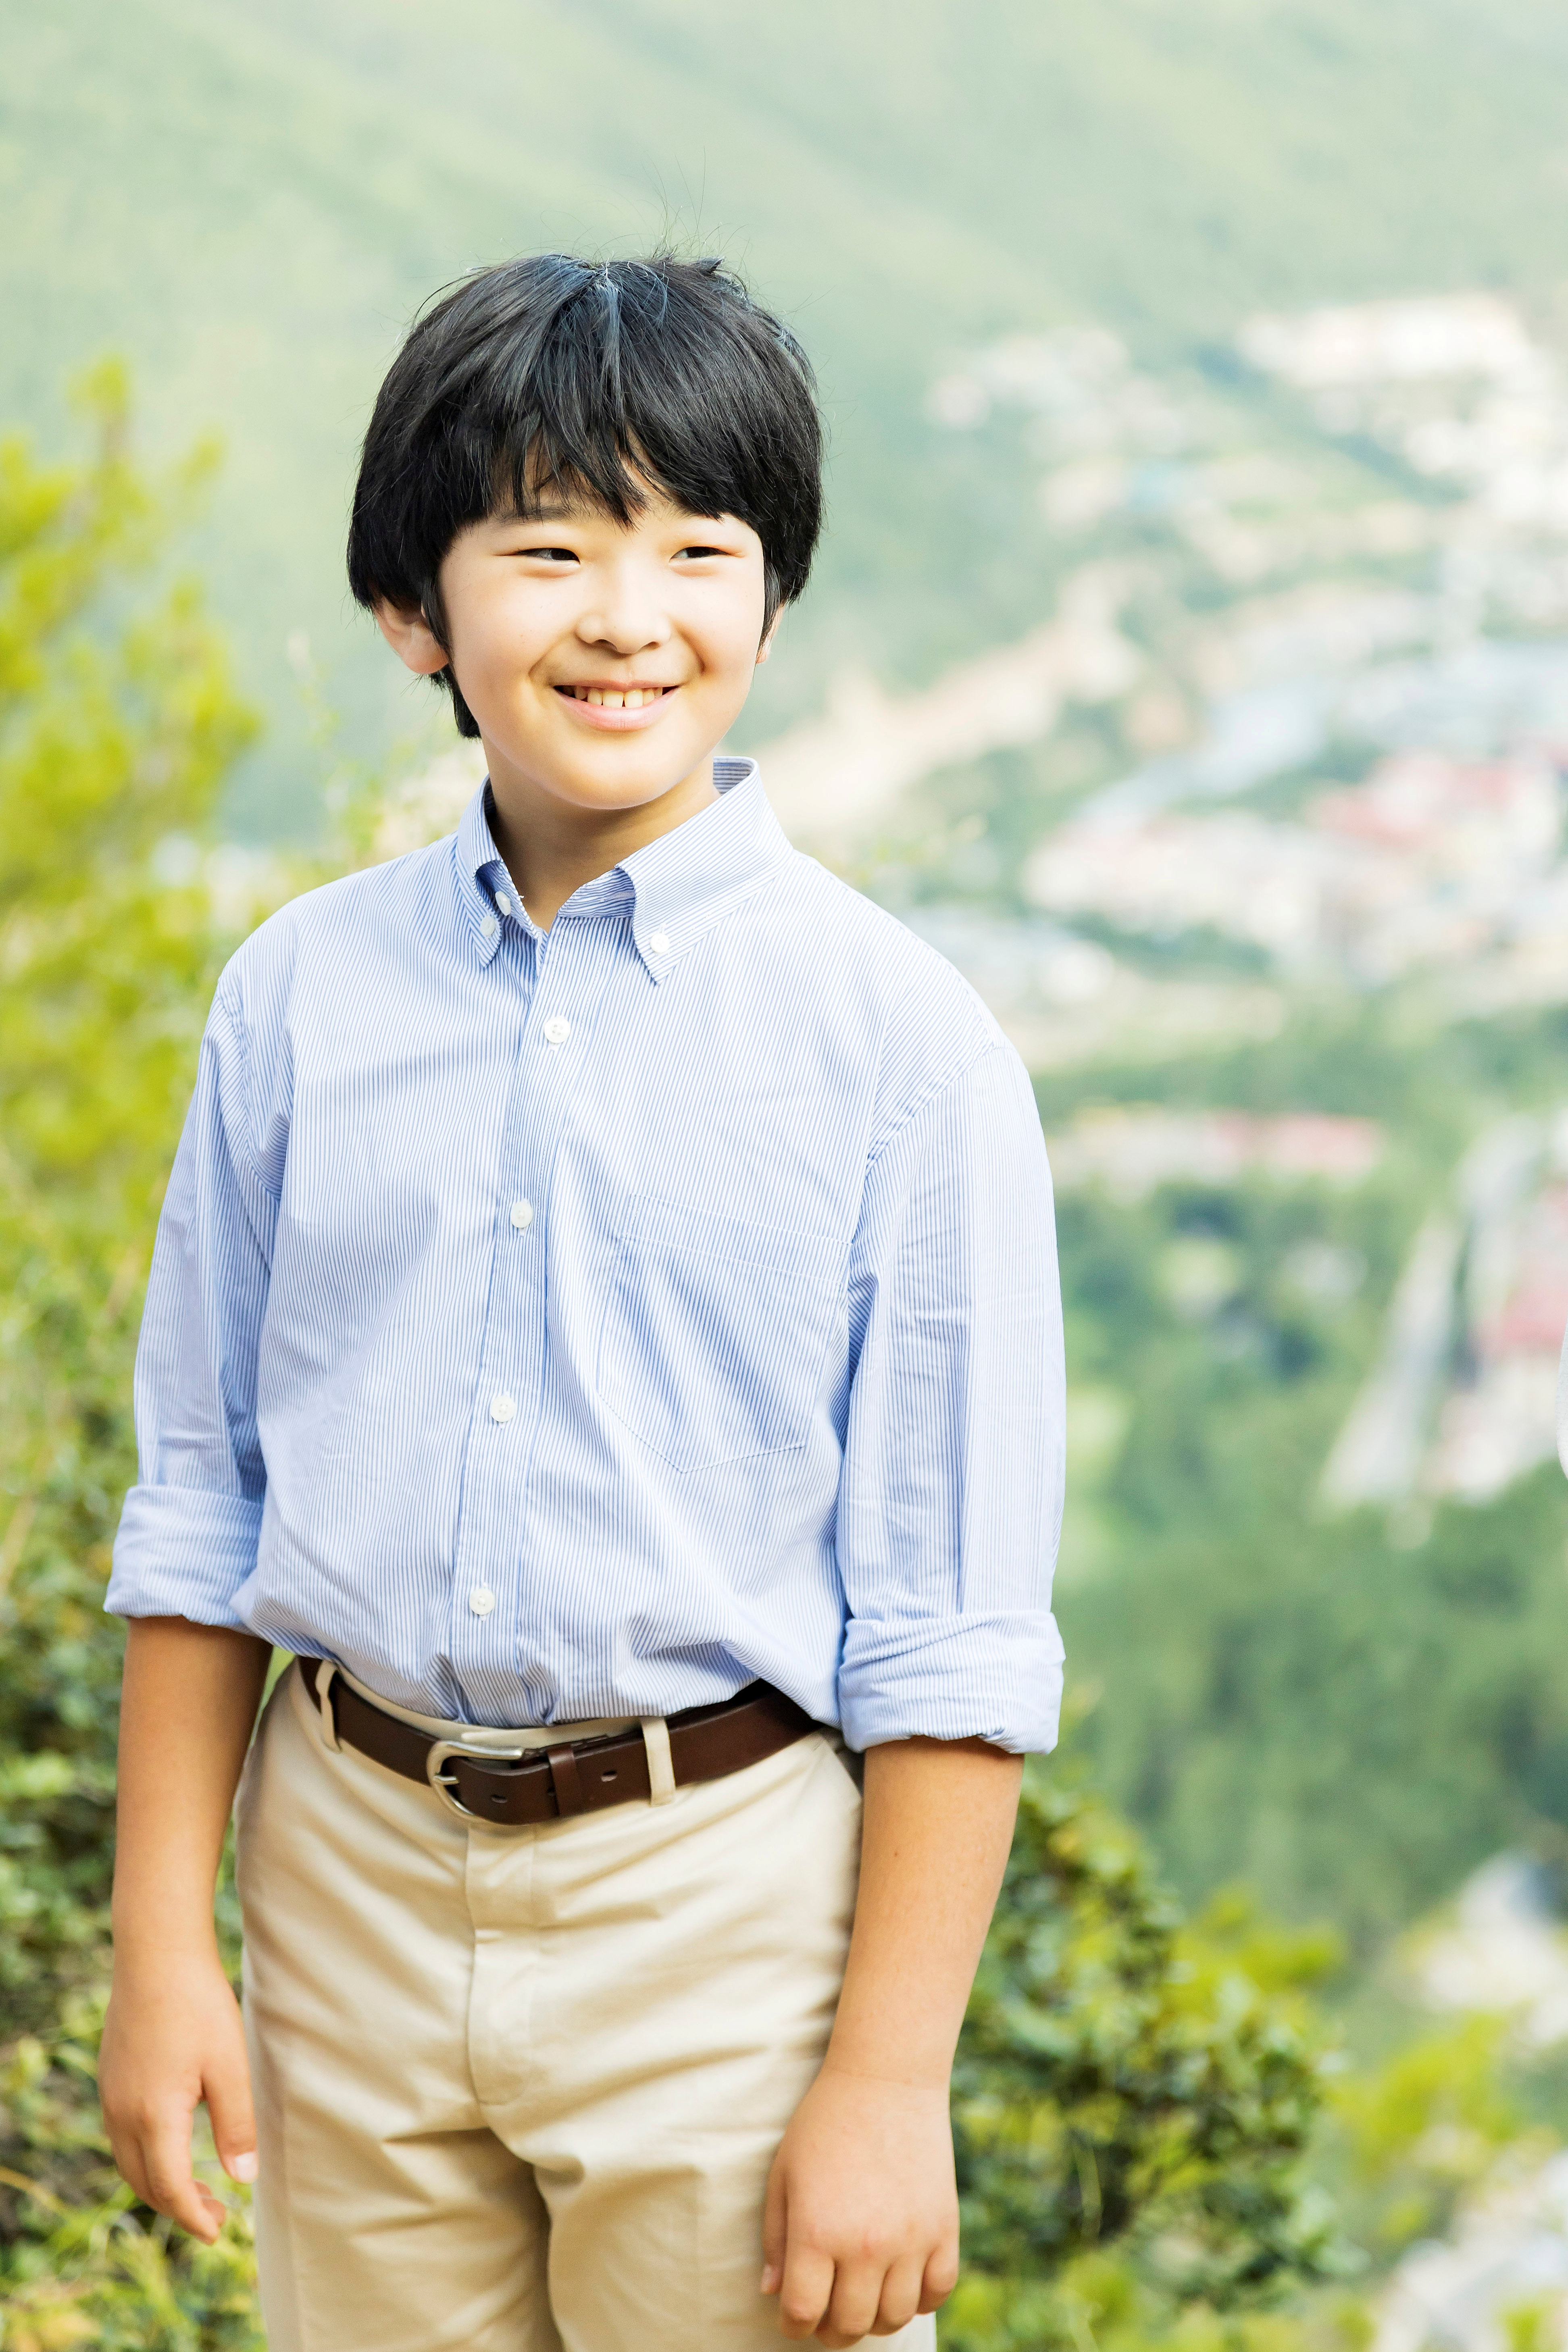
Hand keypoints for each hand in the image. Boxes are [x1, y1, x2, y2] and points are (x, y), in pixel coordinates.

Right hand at [99, 1944, 256, 2243]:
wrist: (157, 1956)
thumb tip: (242, 2178)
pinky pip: (123, 2137)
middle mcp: (123, 2115)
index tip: (217, 2232)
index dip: (193, 2217)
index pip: (169, 2189)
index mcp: (155, 2117)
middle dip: (178, 2207)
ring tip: (197, 2189)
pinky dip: (146, 2158)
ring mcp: (111, 2097)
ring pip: (130, 2163)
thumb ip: (235, 2125)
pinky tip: (173, 2147)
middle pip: (145, 2184)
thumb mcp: (230, 2066)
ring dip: (160, 2184)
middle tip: (215, 2216)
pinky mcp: (111, 2079)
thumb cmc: (199, 2007)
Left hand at [761, 2065, 958, 2344]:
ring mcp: (910, 2240)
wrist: (886, 2078)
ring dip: (874, 2319)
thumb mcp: (784, 2173)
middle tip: (826, 2311)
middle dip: (831, 2329)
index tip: (793, 2315)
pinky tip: (900, 2280)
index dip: (793, 2325)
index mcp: (818, 2231)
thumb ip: (775, 2238)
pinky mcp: (944, 2229)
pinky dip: (919, 2299)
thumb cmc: (825, 2123)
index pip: (802, 2313)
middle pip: (849, 2325)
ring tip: (862, 2298)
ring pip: (893, 2318)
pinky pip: (937, 2292)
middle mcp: (865, 2244)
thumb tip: (773, 2292)